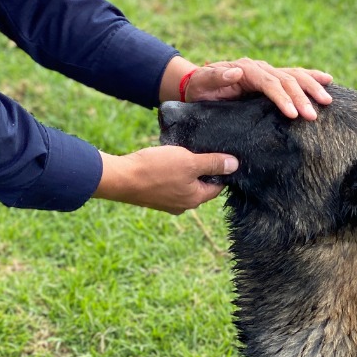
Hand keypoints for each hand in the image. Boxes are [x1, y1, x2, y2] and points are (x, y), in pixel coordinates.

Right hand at [94, 146, 235, 213]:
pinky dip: (170, 173)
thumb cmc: (156, 169)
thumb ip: (212, 163)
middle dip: (201, 169)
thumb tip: (235, 164)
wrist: (121, 178)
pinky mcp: (153, 196)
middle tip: (198, 150)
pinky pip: (169, 184)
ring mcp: (166, 203)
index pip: (218, 186)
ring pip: (184, 184)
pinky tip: (164, 160)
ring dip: (184, 170)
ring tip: (180, 153)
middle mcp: (182, 205)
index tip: (218, 154)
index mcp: (195, 199)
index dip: (220, 169)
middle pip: (201, 186)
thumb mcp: (189, 161)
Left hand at [178, 58, 332, 119]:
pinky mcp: (271, 79)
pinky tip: (327, 80)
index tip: (293, 113)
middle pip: (286, 80)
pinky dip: (311, 77)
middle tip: (313, 115)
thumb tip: (235, 72)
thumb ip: (216, 77)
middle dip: (301, 97)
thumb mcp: (202, 83)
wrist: (197, 84)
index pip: (269, 82)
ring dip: (311, 88)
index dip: (282, 97)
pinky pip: (294, 76)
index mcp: (246, 69)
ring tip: (327, 101)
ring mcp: (267, 72)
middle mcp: (259, 68)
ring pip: (294, 76)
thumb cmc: (200, 87)